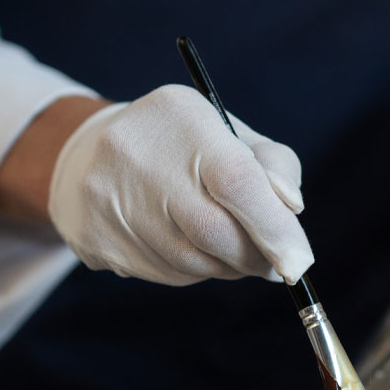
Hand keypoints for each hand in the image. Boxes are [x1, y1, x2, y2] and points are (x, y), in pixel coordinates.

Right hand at [47, 84, 312, 284]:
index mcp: (182, 116)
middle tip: (272, 263)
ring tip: (230, 249)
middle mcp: (135, 151)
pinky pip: (164, 273)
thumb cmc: (185, 148)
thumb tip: (291, 209)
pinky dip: (193, 271)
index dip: (274, 228)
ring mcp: (107, 197)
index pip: (236, 180)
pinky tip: (189, 247)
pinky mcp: (94, 237)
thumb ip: (276, 167)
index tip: (299, 263)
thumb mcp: (234, 137)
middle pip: (213, 231)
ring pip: (190, 261)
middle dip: (254, 257)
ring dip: (225, 266)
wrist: (89, 154)